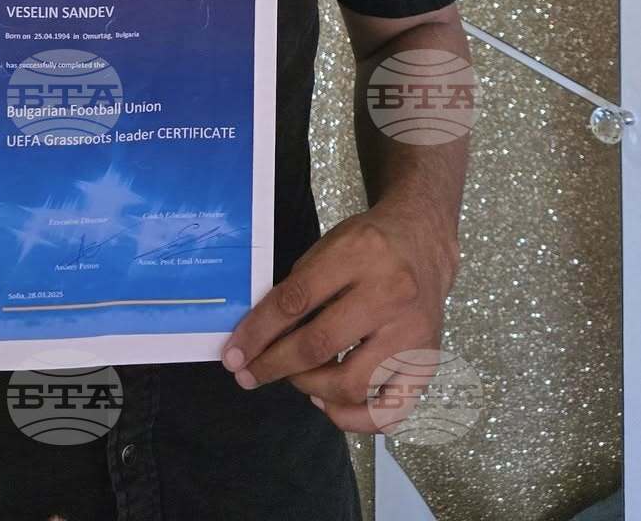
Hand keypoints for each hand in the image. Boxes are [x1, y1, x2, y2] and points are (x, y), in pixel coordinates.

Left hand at [219, 205, 458, 432]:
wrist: (423, 243)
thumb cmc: (368, 245)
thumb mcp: (329, 245)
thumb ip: (299, 286)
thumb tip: (258, 336)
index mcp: (358, 255)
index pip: (296, 299)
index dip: (258, 331)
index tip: (234, 353)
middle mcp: (390, 293)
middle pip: (320, 344)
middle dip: (275, 365)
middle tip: (250, 373)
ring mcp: (412, 332)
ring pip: (352, 384)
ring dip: (311, 388)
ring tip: (297, 378)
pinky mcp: (426, 362)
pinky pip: (389, 411)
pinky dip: (352, 418)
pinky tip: (328, 400)